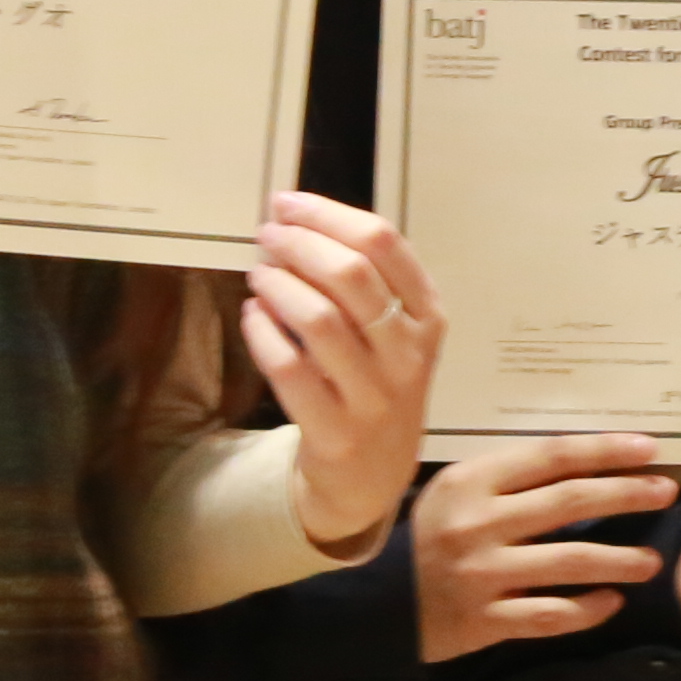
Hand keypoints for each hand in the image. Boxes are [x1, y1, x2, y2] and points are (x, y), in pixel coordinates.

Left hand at [246, 192, 442, 549]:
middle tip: (266, 236)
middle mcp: (408, 354)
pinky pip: (290, 370)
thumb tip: (298, 221)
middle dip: (299, 244)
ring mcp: (375, 396)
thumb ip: (364, 283)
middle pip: (351, 276)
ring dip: (278, 285)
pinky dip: (263, 333)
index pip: (384, 245)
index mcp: (428, 317)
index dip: (328, 215)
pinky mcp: (335, 432)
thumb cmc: (376, 385)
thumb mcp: (394, 334)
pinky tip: (252, 315)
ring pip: (319, 320)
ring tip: (258, 273)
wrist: (370, 476)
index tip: (287, 204)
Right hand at [414, 430, 680, 659]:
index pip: (552, 457)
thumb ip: (508, 477)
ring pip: (568, 562)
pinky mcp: (484, 621)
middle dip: (626, 494)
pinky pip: (548, 615)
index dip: (605, 450)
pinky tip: (611, 603)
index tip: (650, 448)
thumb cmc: (424, 537)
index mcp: (473, 481)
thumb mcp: (455, 491)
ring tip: (652, 562)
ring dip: (618, 560)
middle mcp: (480, 524)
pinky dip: (584, 610)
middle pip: (569, 502)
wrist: (371, 602)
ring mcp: (483, 574)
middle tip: (666, 492)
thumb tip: (583, 458)